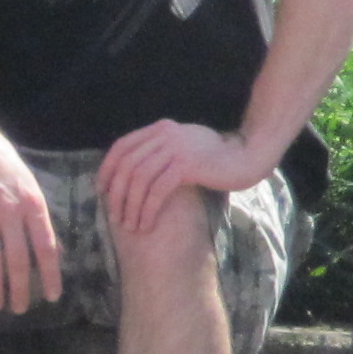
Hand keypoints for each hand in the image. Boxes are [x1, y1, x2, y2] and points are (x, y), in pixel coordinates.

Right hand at [0, 103, 59, 312]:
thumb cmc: (8, 169)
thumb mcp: (32, 188)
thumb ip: (39, 218)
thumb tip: (51, 250)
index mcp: (34, 206)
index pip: (47, 247)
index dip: (51, 274)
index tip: (53, 296)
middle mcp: (11, 213)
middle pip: (18, 259)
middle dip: (21, 288)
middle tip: (21, 310)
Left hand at [96, 117, 269, 239]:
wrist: (250, 158)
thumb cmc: (221, 157)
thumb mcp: (188, 144)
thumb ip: (165, 148)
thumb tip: (137, 167)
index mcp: (162, 128)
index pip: (122, 146)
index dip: (107, 169)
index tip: (102, 191)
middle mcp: (166, 135)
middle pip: (127, 165)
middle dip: (116, 194)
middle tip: (115, 216)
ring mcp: (176, 149)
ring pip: (139, 180)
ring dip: (130, 206)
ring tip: (130, 225)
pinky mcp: (186, 166)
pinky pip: (157, 190)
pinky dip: (147, 209)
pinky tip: (147, 223)